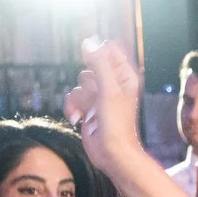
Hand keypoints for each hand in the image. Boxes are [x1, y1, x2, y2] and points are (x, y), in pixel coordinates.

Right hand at [64, 36, 147, 179]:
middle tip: (95, 95)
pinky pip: (73, 98)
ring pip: (79, 83)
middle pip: (90, 66)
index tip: (92, 63)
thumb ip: (99, 64)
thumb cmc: (117, 124)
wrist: (112, 154)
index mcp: (124, 76)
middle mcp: (113, 84)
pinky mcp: (88, 109)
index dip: (97, 52)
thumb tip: (87, 42)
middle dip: (87, 80)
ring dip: (78, 97)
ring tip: (86, 111)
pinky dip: (72, 108)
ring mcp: (99, 96)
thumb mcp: (109, 89)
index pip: (109, 50)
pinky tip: (77, 118)